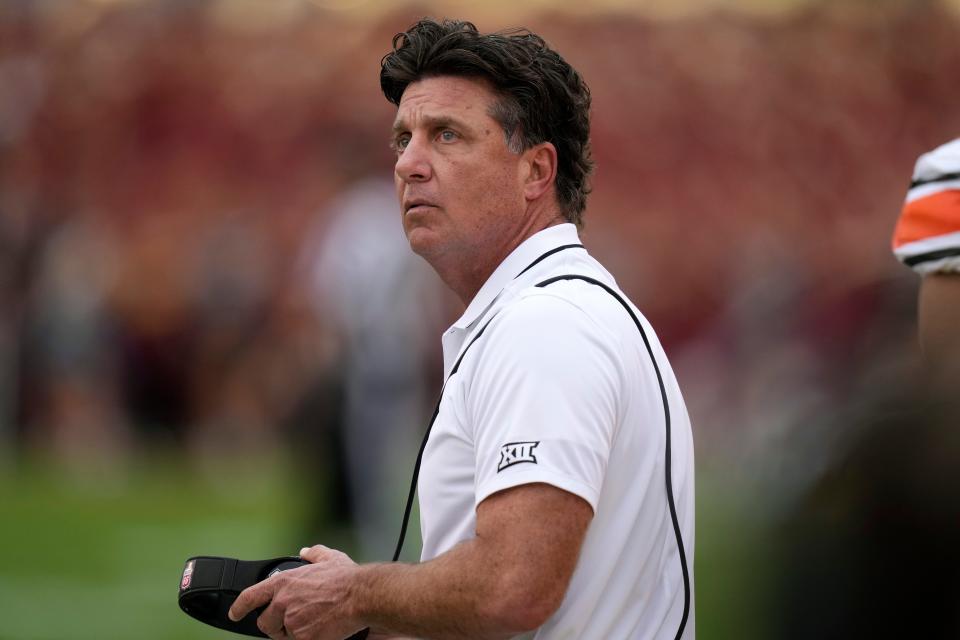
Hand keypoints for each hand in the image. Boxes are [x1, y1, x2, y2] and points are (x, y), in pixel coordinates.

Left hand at [228, 545, 365, 639]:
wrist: (360, 596)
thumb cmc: (347, 578)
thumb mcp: (329, 558)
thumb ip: (314, 554)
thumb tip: (307, 551)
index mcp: (284, 582)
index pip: (250, 596)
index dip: (240, 607)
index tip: (236, 613)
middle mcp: (283, 602)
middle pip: (265, 622)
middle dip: (274, 625)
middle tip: (290, 622)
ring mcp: (291, 622)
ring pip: (283, 636)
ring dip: (292, 633)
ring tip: (310, 623)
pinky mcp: (303, 639)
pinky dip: (307, 639)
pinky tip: (319, 630)